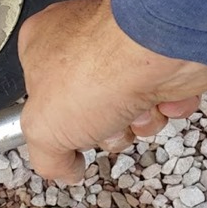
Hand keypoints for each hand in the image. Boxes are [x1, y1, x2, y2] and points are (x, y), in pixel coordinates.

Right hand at [17, 0, 206, 183]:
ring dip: (137, 120)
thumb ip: (47, 158)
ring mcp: (124, 45)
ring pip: (128, 107)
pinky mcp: (161, 54)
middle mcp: (83, 39)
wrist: (160, 52)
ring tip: (136, 108)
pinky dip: (166, 105)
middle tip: (105, 120)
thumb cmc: (99, 70)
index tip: (67, 132)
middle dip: (105, 126)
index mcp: (40, 44)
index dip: (57, 121)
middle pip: (89, 108)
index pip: (41, 96)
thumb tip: (64, 169)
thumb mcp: (43, 131)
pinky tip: (160, 98)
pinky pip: (162, 94)